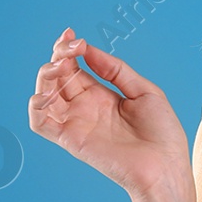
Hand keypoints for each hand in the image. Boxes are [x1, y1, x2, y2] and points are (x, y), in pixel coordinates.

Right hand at [28, 28, 190, 199]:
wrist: (166, 167)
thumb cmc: (162, 133)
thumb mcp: (144, 91)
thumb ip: (115, 70)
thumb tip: (88, 50)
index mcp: (102, 95)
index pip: (75, 68)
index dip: (69, 50)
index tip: (72, 34)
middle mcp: (85, 108)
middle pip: (58, 77)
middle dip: (58, 56)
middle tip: (69, 45)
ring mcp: (76, 122)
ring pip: (45, 95)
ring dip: (45, 75)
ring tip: (60, 64)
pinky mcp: (70, 139)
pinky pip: (40, 123)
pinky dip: (36, 106)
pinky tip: (48, 92)